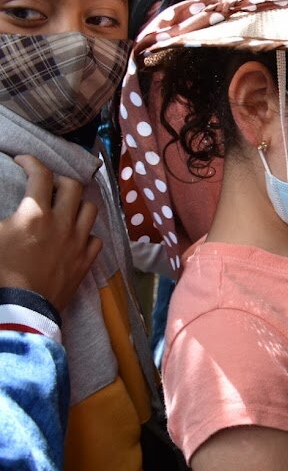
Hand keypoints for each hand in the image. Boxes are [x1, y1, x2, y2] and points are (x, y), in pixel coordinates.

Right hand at [0, 156, 101, 311]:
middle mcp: (63, 223)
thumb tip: (8, 216)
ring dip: (78, 204)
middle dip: (60, 180)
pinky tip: (77, 236)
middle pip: (73, 186)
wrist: (22, 308)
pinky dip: (87, 234)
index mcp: (35, 213)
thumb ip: (2, 219)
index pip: (40, 174)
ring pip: (90, 209)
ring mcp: (78, 242)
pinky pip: (96, 239)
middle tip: (48, 185)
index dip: (31, 162)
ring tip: (66, 207)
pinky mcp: (86, 261)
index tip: (23, 162)